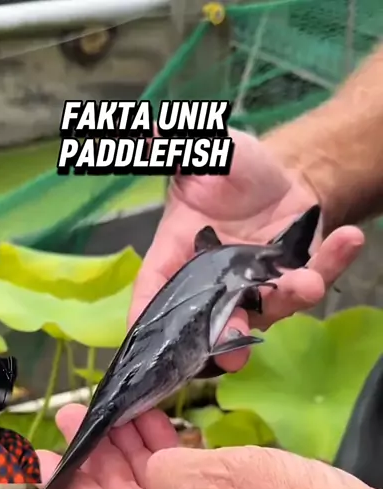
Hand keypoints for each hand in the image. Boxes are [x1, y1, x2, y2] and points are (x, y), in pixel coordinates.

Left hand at [37, 404, 373, 488]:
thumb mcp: (222, 482)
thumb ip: (165, 470)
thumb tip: (149, 468)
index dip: (64, 478)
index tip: (41, 446)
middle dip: (98, 456)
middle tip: (78, 411)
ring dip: (135, 453)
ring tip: (113, 408)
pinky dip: (173, 462)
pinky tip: (160, 427)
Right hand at [130, 128, 364, 371]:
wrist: (283, 175)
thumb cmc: (232, 169)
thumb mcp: (207, 154)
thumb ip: (184, 150)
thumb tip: (153, 133)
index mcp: (177, 254)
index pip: (155, 289)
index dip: (147, 315)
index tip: (143, 333)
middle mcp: (213, 283)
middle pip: (210, 320)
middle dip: (223, 338)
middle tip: (232, 352)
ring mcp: (255, 289)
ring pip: (267, 309)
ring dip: (288, 299)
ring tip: (307, 284)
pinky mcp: (293, 282)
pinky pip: (312, 279)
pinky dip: (332, 263)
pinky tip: (349, 238)